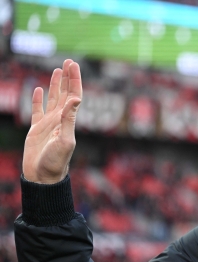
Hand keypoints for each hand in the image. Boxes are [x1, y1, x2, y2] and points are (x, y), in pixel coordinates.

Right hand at [22, 60, 82, 183]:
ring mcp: (48, 124)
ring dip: (56, 85)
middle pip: (65, 93)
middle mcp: (60, 120)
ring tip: (58, 71)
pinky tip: (39, 89)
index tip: (73, 64)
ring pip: (53, 99)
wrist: (43, 177)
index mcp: (68, 120)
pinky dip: (38, 99)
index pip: (73, 95)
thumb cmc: (55, 162)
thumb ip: (69, 119)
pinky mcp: (36, 130)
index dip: (74, 79)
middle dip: (67, 77)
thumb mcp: (65, 140)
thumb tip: (76, 98)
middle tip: (68, 61)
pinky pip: (37, 111)